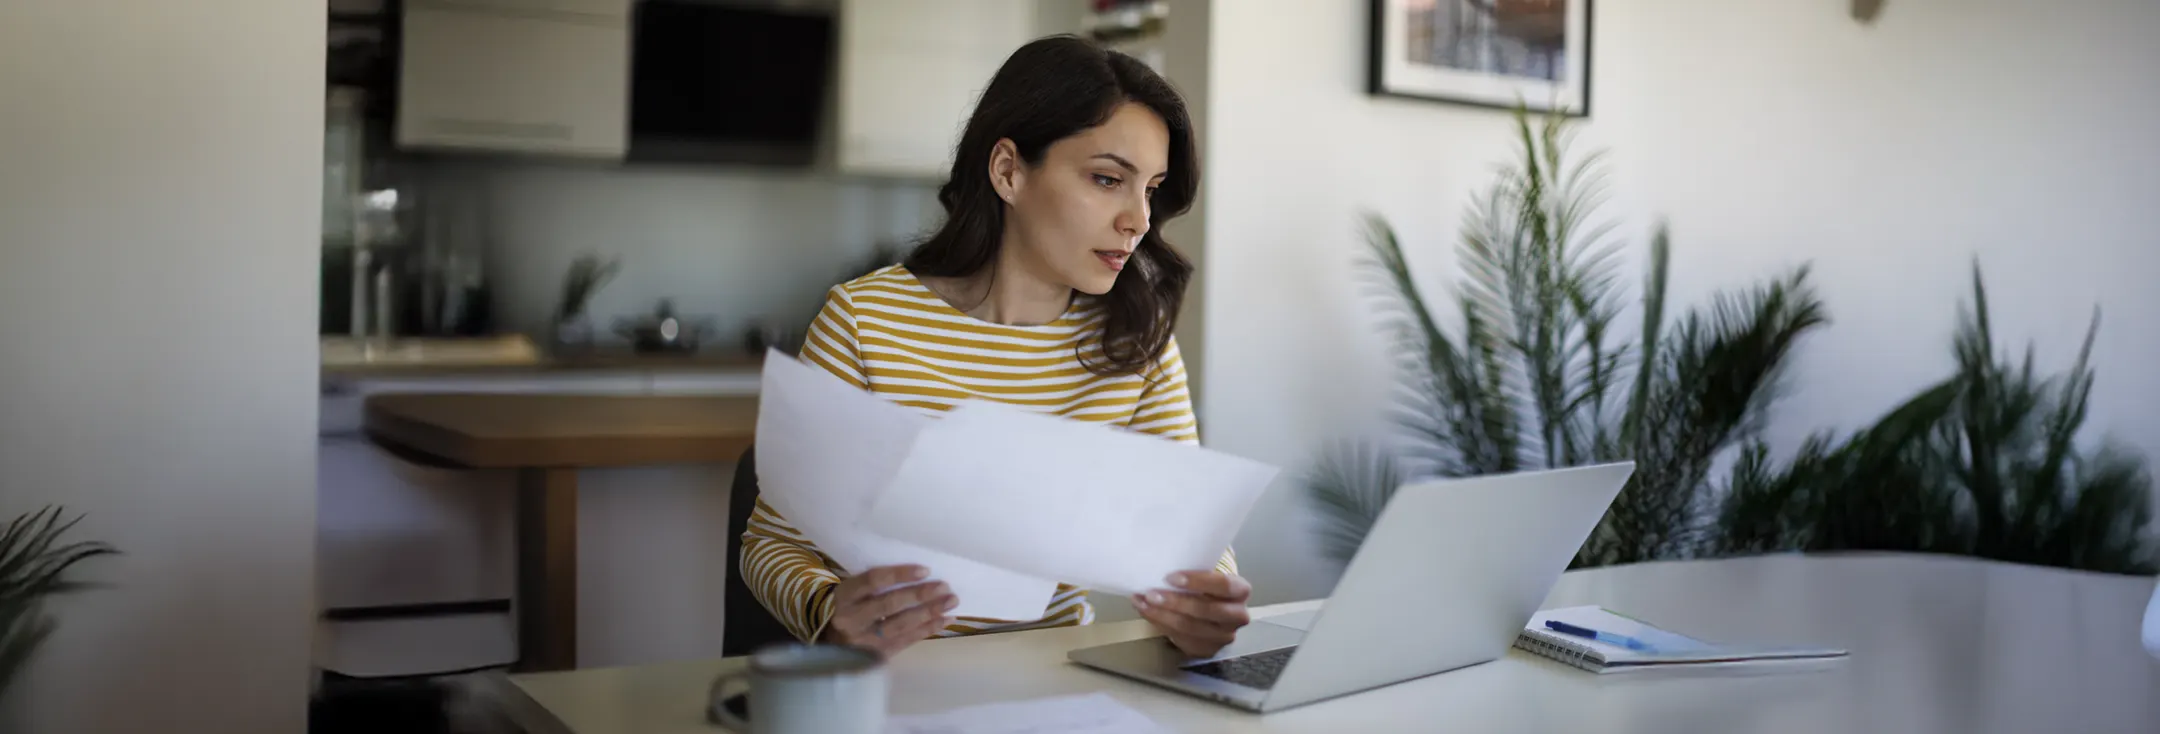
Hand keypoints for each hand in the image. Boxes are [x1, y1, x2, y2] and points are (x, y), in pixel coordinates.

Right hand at [819, 564, 957, 657]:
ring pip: (900, 625)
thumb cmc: (849, 605)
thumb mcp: (853, 590)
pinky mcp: (875, 655)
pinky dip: (927, 630)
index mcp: (844, 596)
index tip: (925, 570)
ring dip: (929, 613)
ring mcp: (863, 640)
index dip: (900, 575)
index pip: (873, 580)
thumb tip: (920, 574)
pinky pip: (905, 641)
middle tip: (944, 587)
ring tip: (951, 602)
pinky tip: (945, 619)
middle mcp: (851, 619)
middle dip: (920, 596)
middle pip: (889, 605)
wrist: (828, 638)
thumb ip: (876, 584)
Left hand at [1133, 570, 1252, 657]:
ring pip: (1191, 628)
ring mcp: (1224, 636)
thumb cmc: (1206, 583)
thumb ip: (1195, 564)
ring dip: (1162, 615)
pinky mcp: (1208, 649)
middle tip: (1150, 593)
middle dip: (1175, 602)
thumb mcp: (1208, 570)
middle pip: (1206, 610)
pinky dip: (1160, 625)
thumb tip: (1163, 554)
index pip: (1223, 585)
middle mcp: (1237, 615)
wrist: (1212, 606)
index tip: (1170, 577)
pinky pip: (1181, 639)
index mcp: (1241, 590)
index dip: (1197, 581)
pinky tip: (1147, 613)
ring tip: (1142, 602)